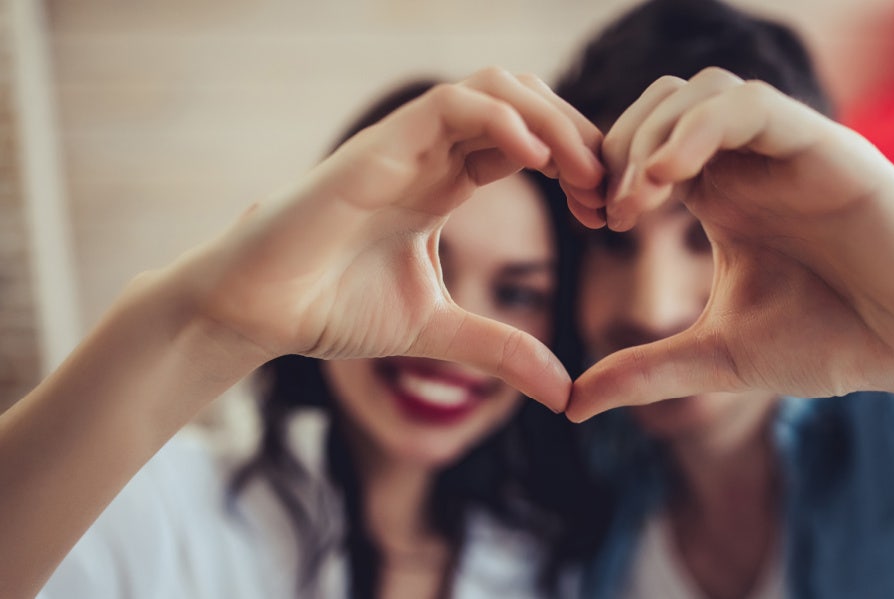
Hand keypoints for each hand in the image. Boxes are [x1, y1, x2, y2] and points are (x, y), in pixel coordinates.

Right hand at [173, 68, 603, 410]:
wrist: (257, 314)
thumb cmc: (331, 310)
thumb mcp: (438, 331)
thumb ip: (501, 350)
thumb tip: (564, 393)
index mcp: (444, 182)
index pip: (528, 143)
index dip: (576, 166)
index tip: (607, 213)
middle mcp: (430, 154)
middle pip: (523, 103)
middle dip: (577, 135)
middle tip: (608, 190)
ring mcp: (405, 144)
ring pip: (495, 88)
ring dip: (551, 120)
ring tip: (583, 173)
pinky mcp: (379, 146)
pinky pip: (452, 105)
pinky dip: (504, 121)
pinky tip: (538, 161)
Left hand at [567, 68, 893, 420]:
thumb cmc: (834, 343)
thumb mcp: (719, 359)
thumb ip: (646, 371)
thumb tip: (568, 406)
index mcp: (722, 196)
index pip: (643, 146)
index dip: (602, 168)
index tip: (585, 219)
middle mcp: (750, 163)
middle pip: (659, 105)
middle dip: (614, 145)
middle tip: (600, 210)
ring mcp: (787, 150)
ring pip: (700, 91)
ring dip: (651, 133)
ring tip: (632, 201)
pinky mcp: (826, 147)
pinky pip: (751, 106)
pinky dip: (700, 129)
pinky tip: (669, 179)